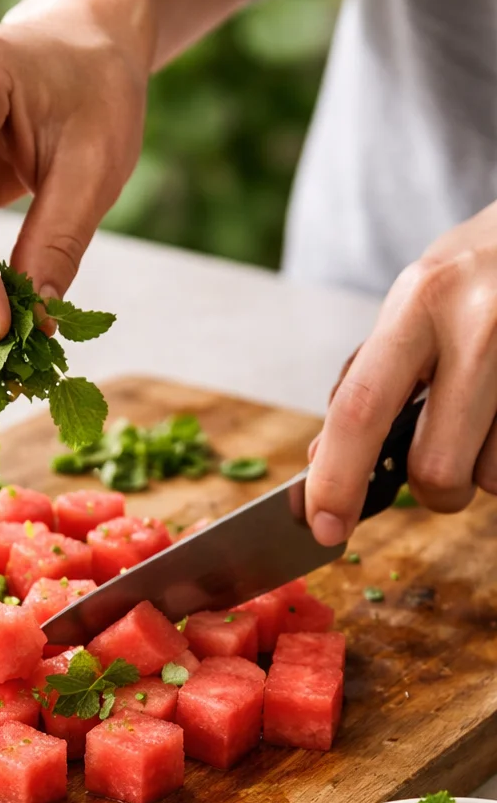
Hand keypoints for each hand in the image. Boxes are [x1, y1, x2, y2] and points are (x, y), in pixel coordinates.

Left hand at [306, 201, 496, 543]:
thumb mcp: (413, 304)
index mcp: (420, 303)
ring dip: (481, 467)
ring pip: (490, 476)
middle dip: (431, 488)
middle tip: (437, 459)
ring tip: (488, 411)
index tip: (323, 528)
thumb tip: (322, 463)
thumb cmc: (476, 274)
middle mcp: (478, 327)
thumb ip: (367, 380)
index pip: (362, 409)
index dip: (337, 480)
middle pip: (436, 467)